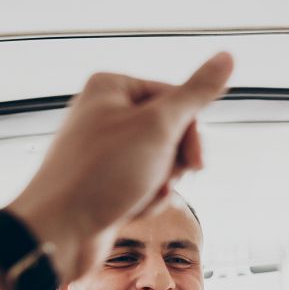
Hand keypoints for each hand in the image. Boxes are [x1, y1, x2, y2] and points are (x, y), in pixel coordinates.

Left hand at [7, 53, 232, 285]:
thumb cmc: (102, 174)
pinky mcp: (106, 181)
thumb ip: (196, 94)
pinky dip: (146, 200)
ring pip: (161, 163)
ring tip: (140, 196)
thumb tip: (227, 57)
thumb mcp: (158, 127)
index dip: (190, 132)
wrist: (60, 232)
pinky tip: (130, 211)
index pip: (176, 98)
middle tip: (162, 179)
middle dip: (174, 163)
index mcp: (112, 87)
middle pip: (171, 132)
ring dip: (161, 185)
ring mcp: (105, 150)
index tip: (195, 161)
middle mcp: (105, 114)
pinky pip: (145, 185)